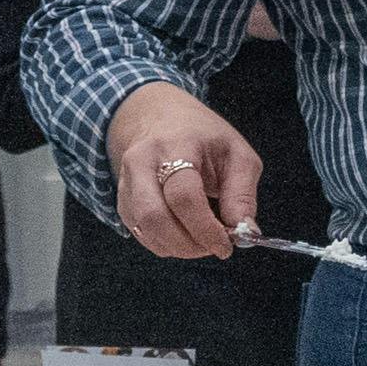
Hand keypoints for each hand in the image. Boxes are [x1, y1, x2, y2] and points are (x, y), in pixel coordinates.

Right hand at [106, 83, 259, 260]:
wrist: (161, 118)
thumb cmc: (204, 137)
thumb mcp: (237, 154)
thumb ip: (242, 194)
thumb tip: (245, 232)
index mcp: (176, 145)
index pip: (184, 196)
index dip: (205, 228)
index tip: (225, 245)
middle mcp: (142, 161)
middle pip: (155, 217)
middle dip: (187, 244)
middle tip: (212, 247)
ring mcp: (126, 181)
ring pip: (144, 229)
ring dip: (176, 247)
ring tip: (200, 242)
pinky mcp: (121, 199)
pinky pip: (139, 232)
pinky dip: (163, 243)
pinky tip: (183, 234)